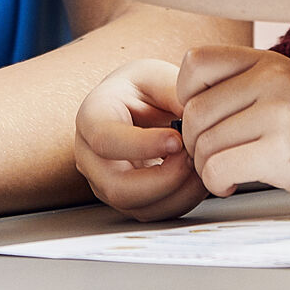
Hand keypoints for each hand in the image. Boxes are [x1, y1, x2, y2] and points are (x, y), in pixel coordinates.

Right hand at [74, 59, 206, 220]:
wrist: (136, 105)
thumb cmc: (143, 89)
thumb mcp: (156, 76)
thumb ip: (173, 93)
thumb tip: (196, 116)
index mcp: (92, 117)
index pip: (106, 140)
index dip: (143, 145)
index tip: (177, 140)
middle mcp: (90, 157)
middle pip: (118, 188)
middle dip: (164, 180)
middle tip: (192, 157)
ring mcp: (106, 183)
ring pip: (138, 207)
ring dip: (178, 192)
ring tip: (199, 164)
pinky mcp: (128, 200)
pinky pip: (155, 213)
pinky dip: (182, 200)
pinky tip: (197, 177)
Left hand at [177, 46, 289, 215]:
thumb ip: (246, 89)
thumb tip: (187, 108)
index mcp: (271, 62)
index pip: (196, 61)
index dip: (188, 95)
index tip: (209, 121)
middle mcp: (273, 79)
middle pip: (195, 112)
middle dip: (195, 144)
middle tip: (217, 159)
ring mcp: (278, 112)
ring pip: (204, 143)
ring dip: (207, 168)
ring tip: (231, 174)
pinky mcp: (281, 150)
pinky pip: (218, 168)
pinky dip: (217, 183)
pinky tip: (236, 184)